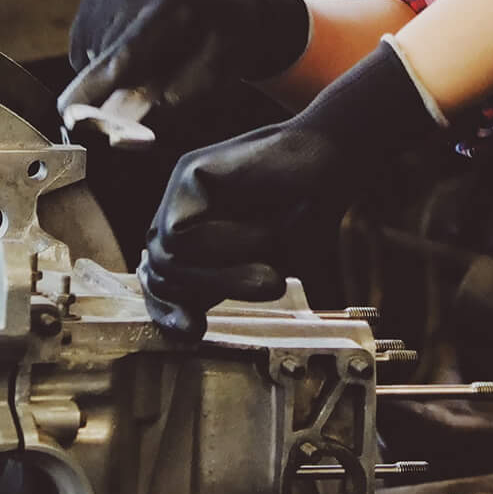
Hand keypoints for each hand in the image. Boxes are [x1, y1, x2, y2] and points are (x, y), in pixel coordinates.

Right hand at [55, 0, 308, 132]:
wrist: (225, 6)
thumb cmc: (220, 50)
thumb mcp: (207, 82)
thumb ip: (163, 106)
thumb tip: (116, 134)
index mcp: (173, 8)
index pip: (124, 55)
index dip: (93, 87)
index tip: (68, 114)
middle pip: (101, 59)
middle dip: (111, 89)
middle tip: (150, 86)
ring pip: (87, 56)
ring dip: (107, 73)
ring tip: (148, 61)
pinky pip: (83, 44)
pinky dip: (100, 57)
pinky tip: (131, 49)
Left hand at [141, 42, 442, 340]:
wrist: (333, 160)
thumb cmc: (306, 214)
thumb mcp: (261, 266)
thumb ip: (222, 287)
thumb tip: (183, 328)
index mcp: (195, 234)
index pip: (161, 281)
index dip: (168, 311)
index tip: (195, 333)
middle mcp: (181, 210)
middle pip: (159, 273)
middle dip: (205, 293)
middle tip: (265, 287)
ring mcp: (181, 189)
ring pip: (167, 258)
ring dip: (223, 275)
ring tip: (270, 272)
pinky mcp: (189, 172)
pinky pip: (179, 233)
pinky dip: (222, 246)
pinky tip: (260, 231)